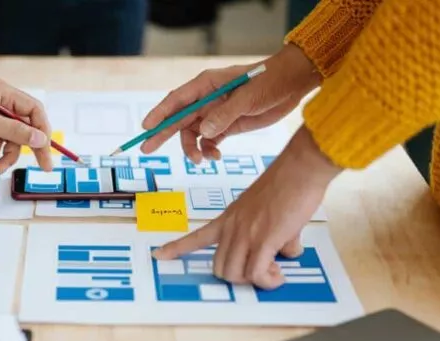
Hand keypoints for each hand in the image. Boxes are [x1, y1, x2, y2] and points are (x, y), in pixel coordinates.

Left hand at [0, 79, 51, 172]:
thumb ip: (14, 131)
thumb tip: (40, 139)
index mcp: (5, 93)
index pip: (34, 112)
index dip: (43, 132)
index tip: (46, 151)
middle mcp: (1, 103)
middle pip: (26, 127)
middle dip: (30, 147)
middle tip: (43, 167)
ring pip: (10, 139)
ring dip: (5, 154)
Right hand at [141, 44, 321, 161]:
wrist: (292, 84)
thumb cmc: (270, 81)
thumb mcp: (248, 97)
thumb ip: (225, 114)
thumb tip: (203, 132)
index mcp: (207, 85)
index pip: (177, 100)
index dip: (160, 113)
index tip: (146, 127)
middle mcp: (207, 100)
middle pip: (179, 119)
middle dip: (163, 134)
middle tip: (147, 149)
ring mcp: (216, 113)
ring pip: (193, 134)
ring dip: (193, 148)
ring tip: (200, 160)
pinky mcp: (227, 125)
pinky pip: (210, 141)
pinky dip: (209, 151)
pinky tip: (215, 157)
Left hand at [153, 127, 341, 288]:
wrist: (300, 168)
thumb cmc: (288, 184)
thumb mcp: (268, 210)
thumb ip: (272, 233)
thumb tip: (285, 250)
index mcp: (229, 218)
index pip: (196, 236)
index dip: (176, 248)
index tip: (158, 254)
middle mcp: (232, 227)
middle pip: (220, 268)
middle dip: (240, 277)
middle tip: (263, 270)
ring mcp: (246, 234)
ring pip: (235, 275)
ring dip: (256, 280)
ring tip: (274, 272)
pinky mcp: (265, 240)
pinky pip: (257, 274)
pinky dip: (268, 281)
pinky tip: (279, 275)